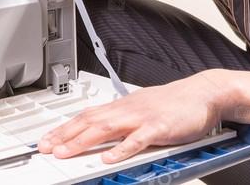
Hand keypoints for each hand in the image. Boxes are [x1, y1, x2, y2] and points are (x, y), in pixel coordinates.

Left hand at [37, 72, 221, 163]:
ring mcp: (143, 118)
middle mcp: (128, 109)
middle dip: (64, 135)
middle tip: (45, 147)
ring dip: (82, 141)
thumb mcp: (143, 109)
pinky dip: (121, 149)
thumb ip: (123, 122)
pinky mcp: (159, 128)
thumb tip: (103, 135)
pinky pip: (137, 140)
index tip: (47, 138)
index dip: (64, 127)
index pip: (86, 115)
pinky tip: (108, 158)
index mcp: (123, 106)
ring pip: (106, 129)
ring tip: (64, 153)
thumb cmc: (176, 103)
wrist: (204, 92)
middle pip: (89, 121)